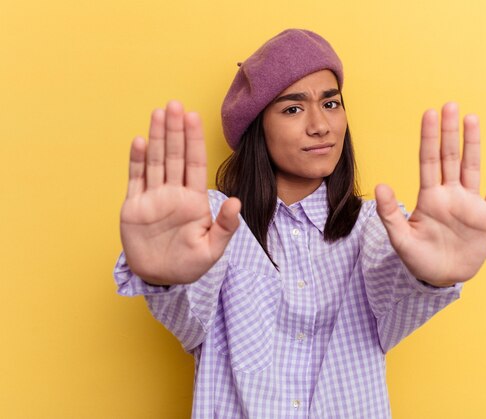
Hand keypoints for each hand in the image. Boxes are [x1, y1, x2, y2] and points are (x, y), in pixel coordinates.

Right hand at [120, 101, 240, 285]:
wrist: (160, 279)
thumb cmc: (190, 265)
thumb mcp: (213, 249)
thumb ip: (225, 226)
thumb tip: (237, 202)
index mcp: (194, 200)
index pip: (195, 163)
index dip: (194, 140)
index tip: (193, 116)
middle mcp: (173, 193)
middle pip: (175, 155)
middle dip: (175, 130)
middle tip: (174, 104)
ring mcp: (153, 198)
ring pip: (156, 161)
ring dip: (157, 137)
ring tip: (159, 113)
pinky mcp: (134, 207)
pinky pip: (136, 179)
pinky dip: (137, 161)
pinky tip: (140, 141)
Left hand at [375, 102, 485, 286]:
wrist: (442, 277)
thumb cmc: (419, 258)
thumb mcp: (401, 239)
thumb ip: (391, 214)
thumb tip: (381, 185)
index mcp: (429, 197)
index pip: (428, 161)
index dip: (429, 138)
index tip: (429, 114)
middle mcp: (450, 194)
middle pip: (450, 158)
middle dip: (449, 133)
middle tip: (450, 106)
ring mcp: (470, 204)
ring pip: (472, 168)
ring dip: (472, 145)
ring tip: (471, 119)